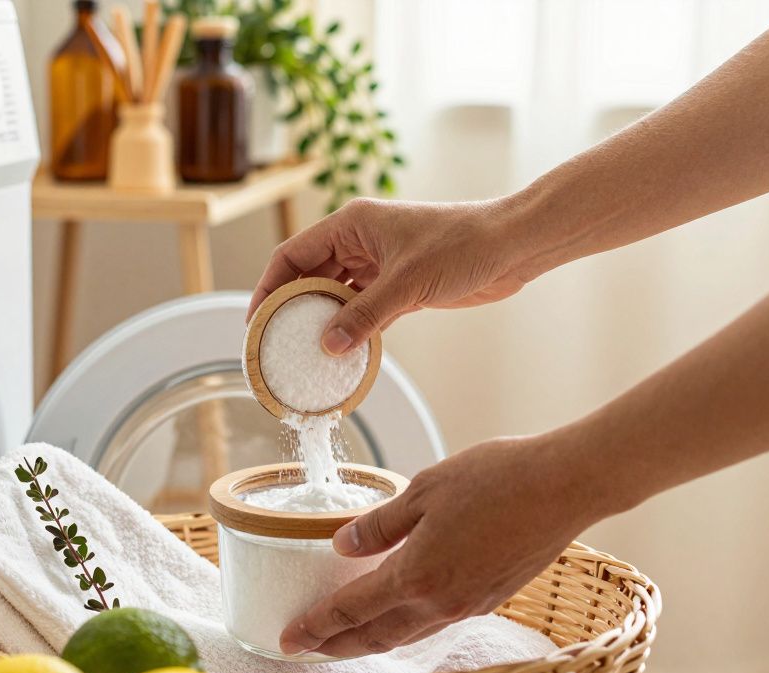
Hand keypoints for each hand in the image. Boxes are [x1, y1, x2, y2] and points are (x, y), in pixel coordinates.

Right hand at [248, 197, 545, 355]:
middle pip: (310, 274)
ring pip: (336, 294)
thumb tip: (329, 345)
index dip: (269, 284)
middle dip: (291, 306)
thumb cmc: (464, 244)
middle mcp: (360, 241)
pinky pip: (363, 309)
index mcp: (352, 223)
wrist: (513, 246)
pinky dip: (352, 328)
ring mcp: (380, 263)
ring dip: (322, 320)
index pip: (293, 254)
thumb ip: (365, 315)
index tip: (255, 317)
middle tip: (274, 340)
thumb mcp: (407, 282)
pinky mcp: (400, 285)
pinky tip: (342, 352)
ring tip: (303, 351)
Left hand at [278, 433, 609, 657]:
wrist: (565, 486)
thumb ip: (380, 523)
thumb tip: (341, 544)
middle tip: (307, 645)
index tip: (288, 637)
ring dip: (371, 639)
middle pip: (376, 636)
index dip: (316, 626)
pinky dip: (406, 625)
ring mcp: (469, 604)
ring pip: (407, 634)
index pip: (351, 610)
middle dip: (337, 645)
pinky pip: (435, 622)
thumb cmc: (497, 478)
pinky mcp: (491, 597)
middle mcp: (441, 601)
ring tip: (345, 636)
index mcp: (417, 574)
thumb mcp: (424, 488)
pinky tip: (399, 611)